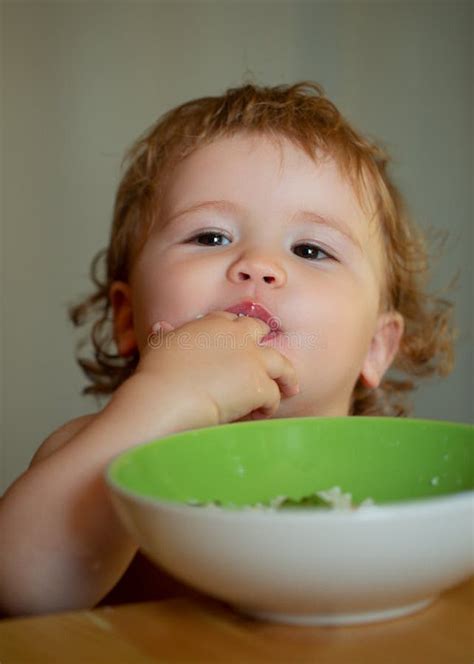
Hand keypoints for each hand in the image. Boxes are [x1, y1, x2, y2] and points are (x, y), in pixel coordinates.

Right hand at [133, 311, 298, 425]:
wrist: (168, 395)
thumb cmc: (159, 372)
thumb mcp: (159, 345)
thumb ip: (165, 335)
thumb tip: (160, 328)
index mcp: (214, 323)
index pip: (233, 320)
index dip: (238, 332)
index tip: (238, 344)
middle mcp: (238, 335)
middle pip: (262, 333)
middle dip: (265, 346)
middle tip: (269, 361)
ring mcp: (253, 359)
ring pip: (282, 364)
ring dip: (286, 377)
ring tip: (289, 389)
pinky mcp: (260, 385)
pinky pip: (273, 396)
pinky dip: (269, 406)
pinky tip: (258, 415)